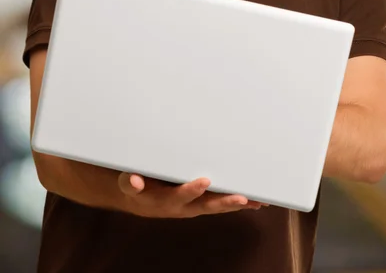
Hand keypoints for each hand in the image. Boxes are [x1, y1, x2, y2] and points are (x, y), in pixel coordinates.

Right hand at [118, 173, 267, 217]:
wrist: (143, 199)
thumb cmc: (139, 186)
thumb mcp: (128, 183)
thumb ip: (130, 182)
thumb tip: (133, 180)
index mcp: (165, 199)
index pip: (179, 196)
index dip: (191, 190)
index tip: (205, 181)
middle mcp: (183, 206)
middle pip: (206, 205)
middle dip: (224, 202)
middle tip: (241, 198)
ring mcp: (195, 206)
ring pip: (218, 206)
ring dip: (236, 204)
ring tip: (256, 201)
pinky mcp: (203, 203)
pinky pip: (222, 204)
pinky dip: (238, 203)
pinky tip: (255, 202)